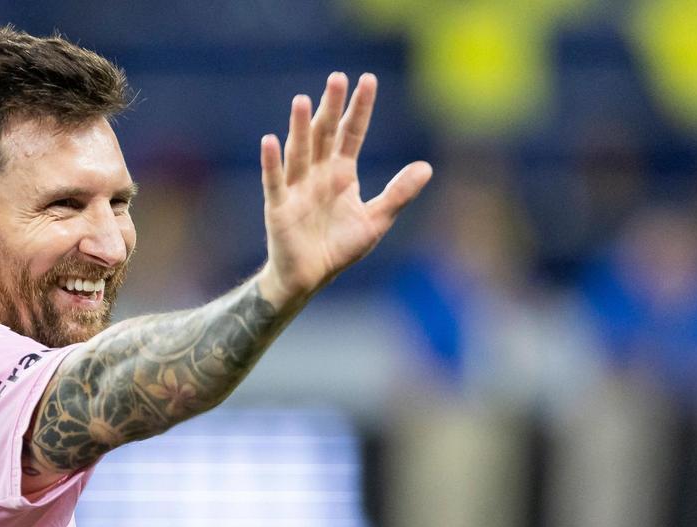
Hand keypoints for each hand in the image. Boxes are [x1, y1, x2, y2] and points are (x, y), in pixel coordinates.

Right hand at [258, 73, 431, 304]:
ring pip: (299, 152)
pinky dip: (271, 163)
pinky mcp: (279, 208)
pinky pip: (275, 182)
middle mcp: (318, 174)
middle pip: (324, 134)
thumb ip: (398, 194)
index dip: (359, 109)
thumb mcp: (376, 220)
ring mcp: (297, 189)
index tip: (367, 80)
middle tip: (336, 78)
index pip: (351, 134)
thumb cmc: (338, 248)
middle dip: (330, 107)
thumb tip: (427, 168)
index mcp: (341, 174)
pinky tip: (270, 140)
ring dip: (300, 127)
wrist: (309, 278)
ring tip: (302, 100)